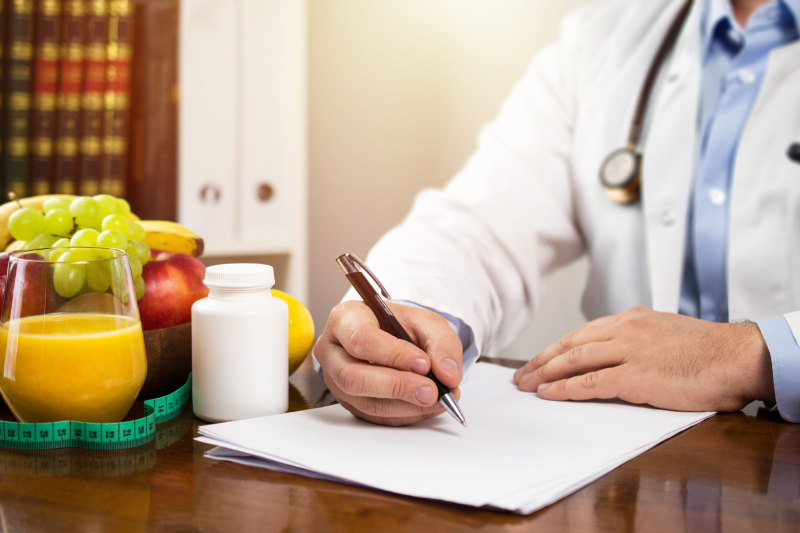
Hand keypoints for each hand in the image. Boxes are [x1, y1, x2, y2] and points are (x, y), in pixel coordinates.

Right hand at [314, 300, 462, 425]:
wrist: (392, 339)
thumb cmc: (400, 326)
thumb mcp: (426, 322)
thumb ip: (442, 343)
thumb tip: (448, 375)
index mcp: (345, 319)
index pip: (360, 339)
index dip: (392, 354)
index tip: (423, 363)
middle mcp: (333, 351)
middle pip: (354, 376)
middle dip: (397, 387)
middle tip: (432, 390)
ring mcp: (336, 380)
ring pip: (364, 402)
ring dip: (405, 405)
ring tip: (436, 400)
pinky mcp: (349, 402)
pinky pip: (374, 416)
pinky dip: (405, 415)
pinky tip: (427, 407)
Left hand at [512, 307, 775, 411]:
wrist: (736, 356)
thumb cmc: (706, 351)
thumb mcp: (664, 333)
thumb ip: (636, 340)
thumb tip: (614, 354)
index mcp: (631, 319)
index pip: (582, 333)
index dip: (556, 349)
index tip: (538, 361)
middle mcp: (624, 330)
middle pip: (570, 344)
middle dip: (541, 361)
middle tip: (521, 375)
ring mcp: (628, 351)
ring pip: (574, 359)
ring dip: (545, 374)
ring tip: (526, 385)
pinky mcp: (636, 375)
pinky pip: (591, 382)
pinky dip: (566, 389)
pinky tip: (549, 394)